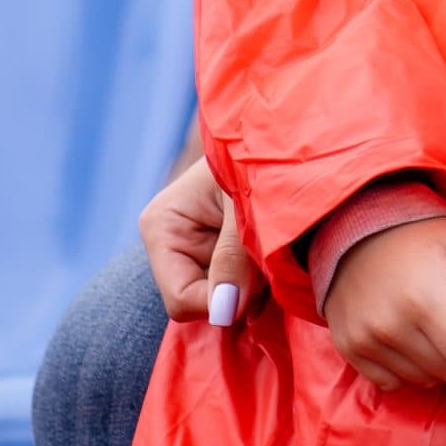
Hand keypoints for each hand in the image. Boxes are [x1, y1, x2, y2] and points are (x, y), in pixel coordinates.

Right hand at [139, 155, 263, 325]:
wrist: (283, 134)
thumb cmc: (261, 155)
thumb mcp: (248, 203)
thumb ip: (235, 255)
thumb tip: (223, 311)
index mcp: (162, 227)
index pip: (181, 300)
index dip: (221, 301)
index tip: (258, 283)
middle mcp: (171, 245)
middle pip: (206, 302)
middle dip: (243, 292)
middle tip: (273, 255)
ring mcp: (196, 251)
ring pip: (226, 298)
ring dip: (258, 286)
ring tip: (278, 247)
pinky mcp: (219, 254)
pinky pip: (240, 288)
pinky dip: (263, 280)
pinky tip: (278, 254)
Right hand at [324, 217, 445, 391]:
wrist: (355, 230)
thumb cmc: (419, 237)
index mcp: (424, 298)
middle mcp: (392, 326)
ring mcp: (367, 340)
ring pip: (426, 381)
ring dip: (441, 363)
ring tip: (439, 329)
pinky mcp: (351, 350)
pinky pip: (393, 383)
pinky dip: (410, 368)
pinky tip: (413, 339)